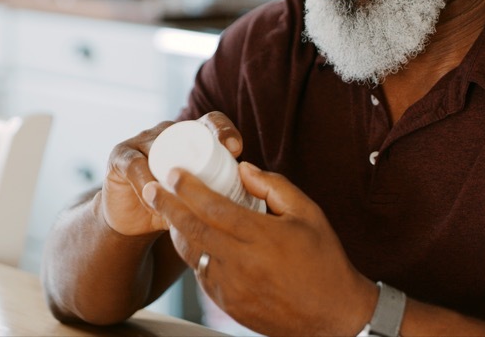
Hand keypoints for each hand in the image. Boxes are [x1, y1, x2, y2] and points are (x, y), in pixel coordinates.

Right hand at [100, 112, 242, 236]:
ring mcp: (143, 141)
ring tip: (186, 193)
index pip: (211, 122)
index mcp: (191, 137)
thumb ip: (224, 194)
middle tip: (220, 163)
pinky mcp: (120, 156)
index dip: (224, 130)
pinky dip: (146, 183)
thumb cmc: (175, 207)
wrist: (134, 222)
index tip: (237, 150)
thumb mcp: (203, 198)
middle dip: (204, 143)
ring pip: (161, 147)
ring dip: (174, 170)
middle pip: (187, 129)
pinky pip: (135, 165)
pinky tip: (155, 199)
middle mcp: (168, 132)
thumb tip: (259, 203)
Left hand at [143, 161, 375, 335]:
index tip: (174, 173)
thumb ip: (274, 187)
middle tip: (150, 189)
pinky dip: (194, 255)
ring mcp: (232, 287)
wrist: (333, 316)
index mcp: (262, 237)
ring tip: (167, 212)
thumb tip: (243, 169)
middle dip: (167, 207)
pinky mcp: (229, 304)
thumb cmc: (324, 260)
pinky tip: (194, 241)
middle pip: (193, 230)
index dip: (189, 189)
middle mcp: (242, 263)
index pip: (214, 208)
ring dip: (177, 232)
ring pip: (192, 255)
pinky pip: (202, 275)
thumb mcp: (308, 213)